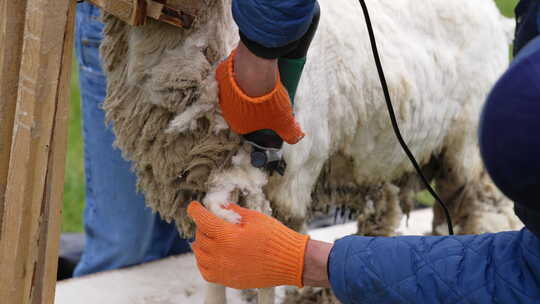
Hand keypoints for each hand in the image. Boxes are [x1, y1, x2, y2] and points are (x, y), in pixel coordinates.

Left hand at [187, 201, 309, 288]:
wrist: (291, 261)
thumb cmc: (276, 238)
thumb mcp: (254, 217)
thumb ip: (233, 211)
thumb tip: (220, 206)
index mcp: (228, 236)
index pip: (202, 220)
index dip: (196, 210)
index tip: (194, 206)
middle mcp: (222, 254)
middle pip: (200, 236)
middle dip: (203, 225)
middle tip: (212, 220)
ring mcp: (224, 269)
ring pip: (199, 254)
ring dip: (201, 242)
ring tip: (210, 236)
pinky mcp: (229, 280)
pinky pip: (205, 271)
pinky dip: (203, 261)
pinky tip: (210, 254)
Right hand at [215, 42, 304, 143]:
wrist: (255, 74)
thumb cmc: (268, 102)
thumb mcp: (284, 121)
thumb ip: (291, 133)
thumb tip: (297, 137)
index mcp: (238, 125)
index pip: (250, 124)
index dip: (262, 116)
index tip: (271, 108)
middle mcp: (226, 111)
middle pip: (242, 107)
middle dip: (254, 102)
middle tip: (268, 93)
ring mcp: (222, 93)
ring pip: (236, 92)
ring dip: (246, 87)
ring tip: (262, 81)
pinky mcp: (221, 76)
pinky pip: (231, 76)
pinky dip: (240, 74)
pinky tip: (251, 71)